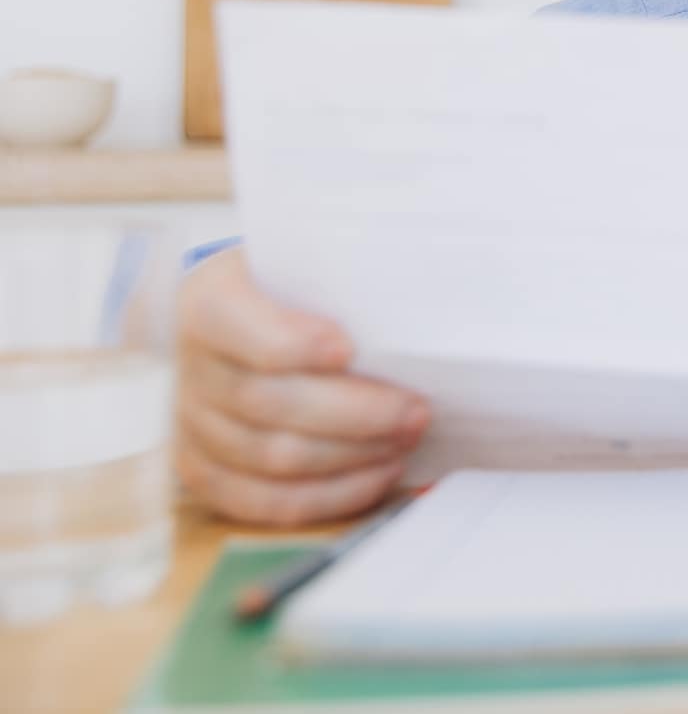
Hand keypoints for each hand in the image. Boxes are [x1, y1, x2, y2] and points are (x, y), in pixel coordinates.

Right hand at [175, 249, 429, 525]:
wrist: (244, 312)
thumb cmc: (295, 285)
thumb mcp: (308, 261)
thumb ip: (345, 279)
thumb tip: (424, 301)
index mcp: (209, 299)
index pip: (240, 326)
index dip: (292, 344)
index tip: (349, 349)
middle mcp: (191, 363)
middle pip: (266, 403)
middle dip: (354, 413)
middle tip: (416, 411)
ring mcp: (189, 421)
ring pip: (269, 459)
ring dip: (350, 457)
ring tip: (405, 440)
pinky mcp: (202, 468)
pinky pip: (262, 501)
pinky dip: (327, 495)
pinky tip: (376, 475)